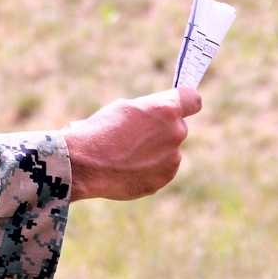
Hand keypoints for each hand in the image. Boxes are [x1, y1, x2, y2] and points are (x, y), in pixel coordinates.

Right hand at [64, 87, 201, 201]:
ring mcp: (172, 159)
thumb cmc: (100, 130)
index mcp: (166, 110)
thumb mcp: (124, 107)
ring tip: (126, 154)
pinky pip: (161, 169)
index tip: (178, 104)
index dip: (185, 101)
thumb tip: (160, 117)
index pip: (193, 99)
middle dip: (162, 128)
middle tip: (136, 133)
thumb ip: (150, 110)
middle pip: (178, 126)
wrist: (84, 164)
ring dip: (155, 150)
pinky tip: (126, 168)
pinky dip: (148, 168)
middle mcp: (175, 133)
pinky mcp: (164, 179)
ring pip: (169, 150)